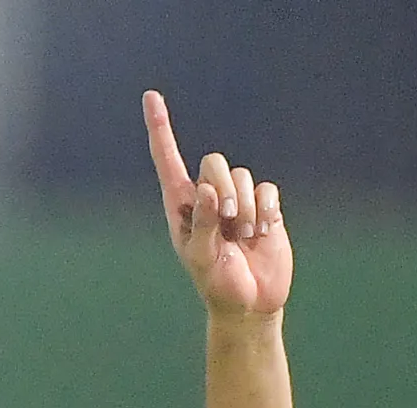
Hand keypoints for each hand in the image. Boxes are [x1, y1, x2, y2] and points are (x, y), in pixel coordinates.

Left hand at [146, 91, 288, 318]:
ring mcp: (236, 200)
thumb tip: (207, 191)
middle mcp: (207, 197)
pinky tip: (263, 232)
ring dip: (246, 209)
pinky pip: (267, 188)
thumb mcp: (201, 260)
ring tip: (245, 237)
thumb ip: (201, 225)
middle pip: (213, 162)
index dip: (160, 128)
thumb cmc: (217, 285)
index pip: (167, 160)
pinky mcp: (264, 205)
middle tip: (229, 223)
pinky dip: (266, 210)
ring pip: (241, 176)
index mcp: (181, 207)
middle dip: (224, 190)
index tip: (150, 96)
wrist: (251, 303)